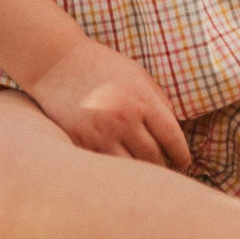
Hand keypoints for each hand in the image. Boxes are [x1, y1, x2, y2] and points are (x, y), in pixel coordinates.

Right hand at [28, 38, 191, 171]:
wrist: (56, 62)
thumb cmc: (102, 66)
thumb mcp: (138, 75)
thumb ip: (158, 101)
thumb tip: (175, 132)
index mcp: (142, 100)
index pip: (172, 138)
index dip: (181, 154)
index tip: (183, 162)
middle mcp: (123, 119)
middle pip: (153, 158)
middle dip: (163, 167)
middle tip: (166, 171)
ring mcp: (99, 133)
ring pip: (129, 168)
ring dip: (139, 174)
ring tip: (145, 176)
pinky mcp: (79, 143)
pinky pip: (103, 166)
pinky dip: (114, 172)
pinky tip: (119, 173)